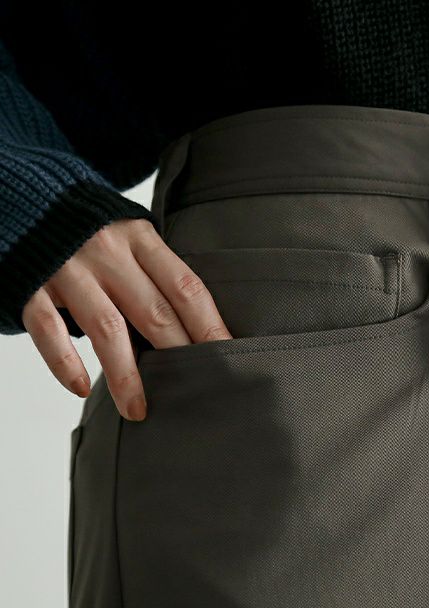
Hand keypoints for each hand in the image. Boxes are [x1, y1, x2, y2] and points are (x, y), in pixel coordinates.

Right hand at [22, 218, 232, 420]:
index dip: (209, 327)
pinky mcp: (31, 287)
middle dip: (178, 357)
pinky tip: (82, 388)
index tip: (228, 359)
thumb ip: (155, 273)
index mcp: (140, 239)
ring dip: (126, 376)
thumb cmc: (87, 229)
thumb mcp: (128, 237)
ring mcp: (67, 269)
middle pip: (154, 312)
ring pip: (108, 329)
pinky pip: (50, 330)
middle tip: (196, 393)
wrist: (21, 198)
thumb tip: (195, 329)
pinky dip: (66, 363)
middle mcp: (107, 252)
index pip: (185, 288)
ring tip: (138, 410)